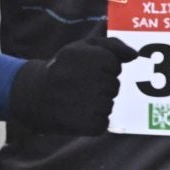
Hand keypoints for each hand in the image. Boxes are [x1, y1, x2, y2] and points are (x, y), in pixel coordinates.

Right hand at [7, 35, 138, 135]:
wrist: (34, 95)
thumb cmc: (63, 69)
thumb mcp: (82, 47)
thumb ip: (112, 45)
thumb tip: (135, 55)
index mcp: (88, 57)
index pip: (114, 66)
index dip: (102, 68)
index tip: (83, 70)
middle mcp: (89, 79)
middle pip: (113, 85)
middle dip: (100, 86)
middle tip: (77, 86)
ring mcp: (90, 103)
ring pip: (109, 103)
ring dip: (97, 103)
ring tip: (75, 99)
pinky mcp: (89, 124)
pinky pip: (104, 121)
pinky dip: (93, 119)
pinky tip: (76, 112)